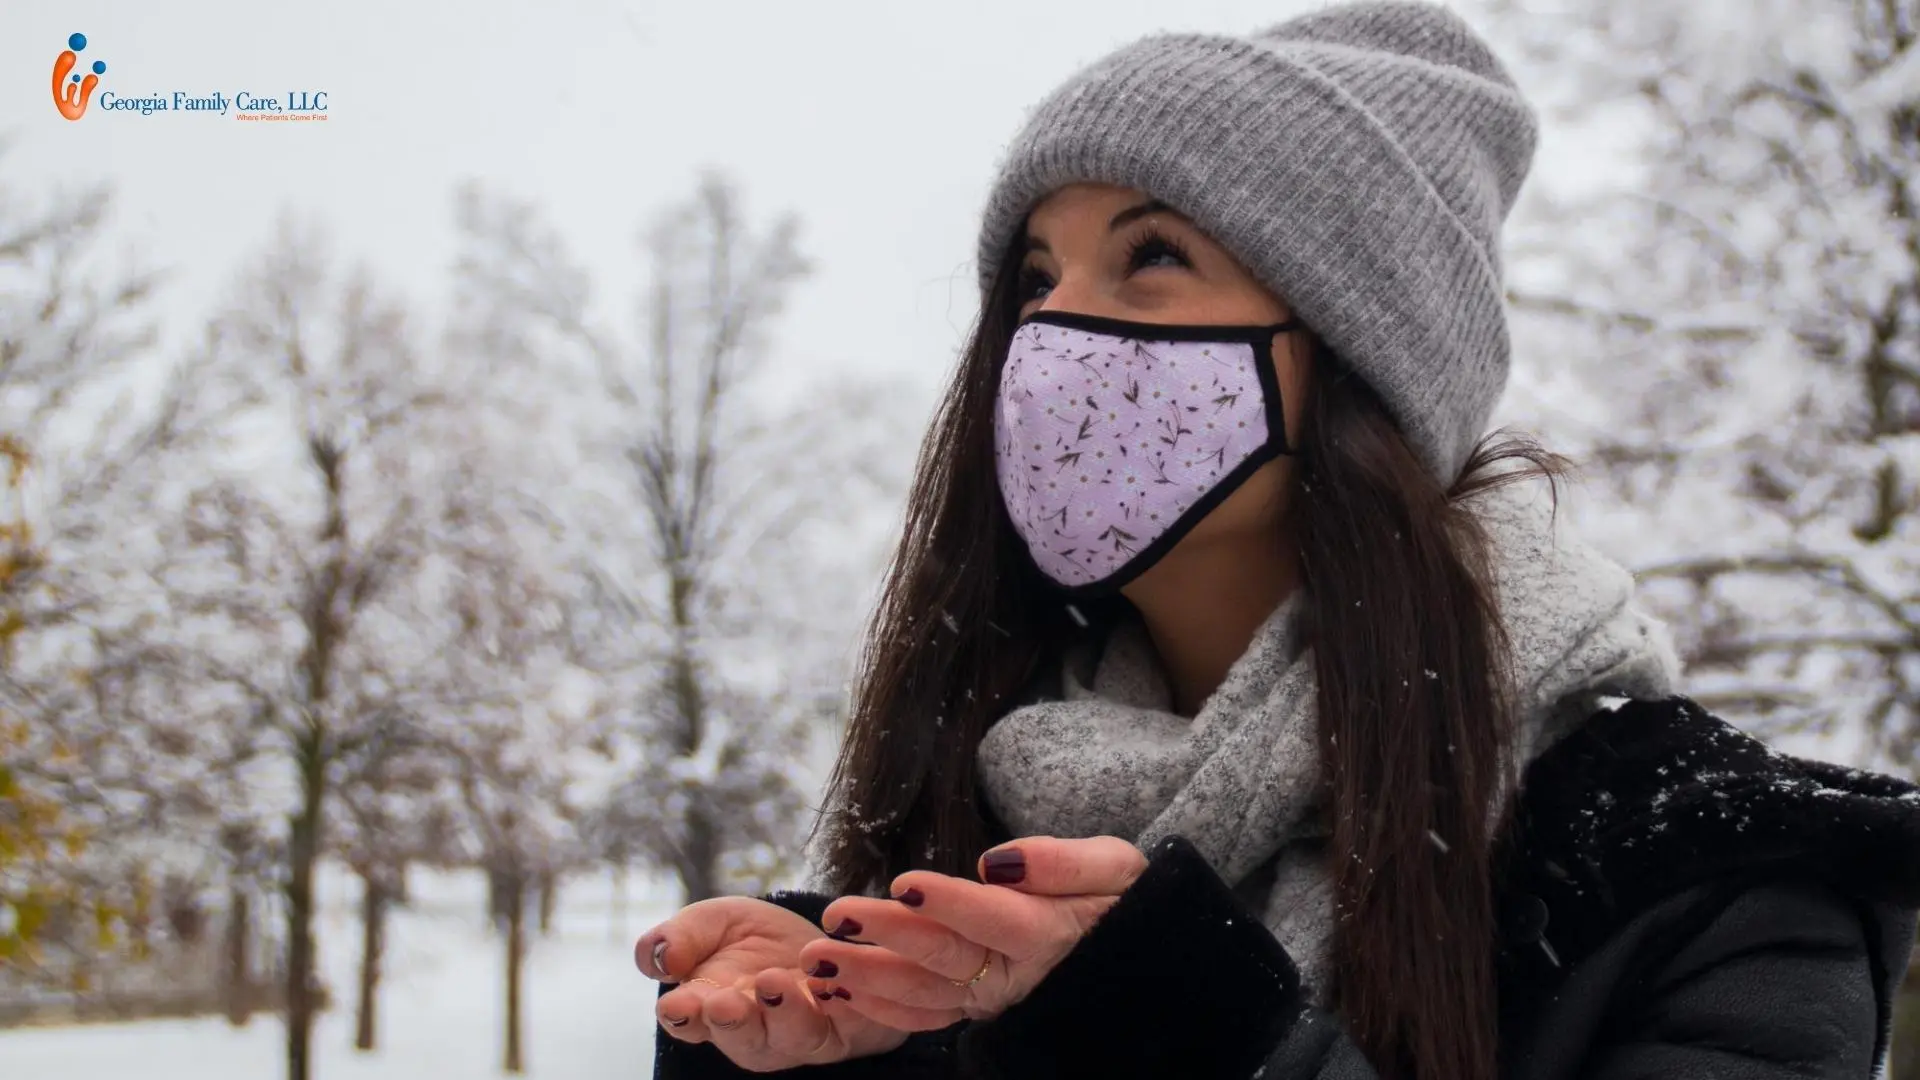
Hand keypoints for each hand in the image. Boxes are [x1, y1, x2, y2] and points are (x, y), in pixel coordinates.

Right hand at [636, 896, 909, 1069]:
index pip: (689, 1021)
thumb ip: (680, 937)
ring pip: (793, 1036)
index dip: (684, 1015)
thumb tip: (658, 958)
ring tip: (773, 983)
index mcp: (709, 1008)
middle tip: (724, 1002)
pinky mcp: (848, 1026)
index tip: (680, 1002)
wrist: (819, 941)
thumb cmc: (755, 939)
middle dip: (732, 1022)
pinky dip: (840, 1004)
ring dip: (783, 1013)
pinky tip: (832, 983)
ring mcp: (801, 1034)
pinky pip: (847, 1023)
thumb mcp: (712, 922)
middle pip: (740, 1039)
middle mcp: (754, 1032)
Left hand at [797, 836, 1146, 1028]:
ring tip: (816, 961)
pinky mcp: (973, 1006)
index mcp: (1051, 935)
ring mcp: (991, 996)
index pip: (997, 918)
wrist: (1132, 946)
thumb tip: (1001, 863)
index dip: (951, 901)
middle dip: (887, 936)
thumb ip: (1066, 864)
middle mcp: (1016, 975)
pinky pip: (922, 1016)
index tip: (905, 880)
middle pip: (945, 956)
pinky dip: (877, 1009)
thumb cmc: (1121, 896)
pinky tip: (834, 993)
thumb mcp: (1115, 867)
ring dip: (867, 979)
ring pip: (923, 993)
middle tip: (836, 916)